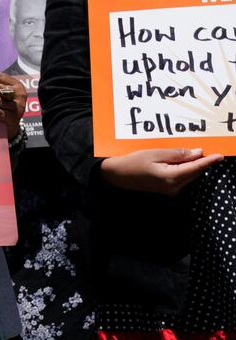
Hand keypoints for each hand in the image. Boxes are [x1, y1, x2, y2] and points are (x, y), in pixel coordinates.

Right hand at [100, 147, 223, 194]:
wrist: (118, 175)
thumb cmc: (134, 162)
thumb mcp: (155, 153)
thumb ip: (178, 154)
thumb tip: (197, 152)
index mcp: (171, 177)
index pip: (196, 167)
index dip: (209, 161)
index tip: (221, 155)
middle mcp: (174, 187)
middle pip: (195, 172)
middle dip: (200, 161)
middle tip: (203, 149)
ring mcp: (171, 190)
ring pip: (190, 175)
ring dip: (193, 165)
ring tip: (189, 153)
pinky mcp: (168, 190)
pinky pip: (183, 178)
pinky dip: (186, 169)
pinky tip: (180, 161)